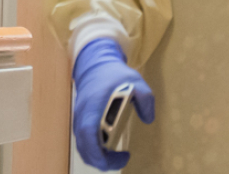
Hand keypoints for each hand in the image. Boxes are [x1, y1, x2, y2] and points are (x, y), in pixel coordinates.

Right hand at [71, 38, 155, 170]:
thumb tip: (149, 118)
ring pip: (83, 146)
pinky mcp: (81, 121)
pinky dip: (95, 150)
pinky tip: (110, 149)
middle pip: (83, 146)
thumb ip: (145, 98)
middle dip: (100, 160)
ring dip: (97, 156)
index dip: (95, 151)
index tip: (109, 162)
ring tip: (118, 158)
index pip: (87, 133)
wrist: (95, 65)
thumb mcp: (136, 81)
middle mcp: (81, 116)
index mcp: (92, 107)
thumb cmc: (114, 74)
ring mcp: (79, 119)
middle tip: (122, 161)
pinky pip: (84, 140)